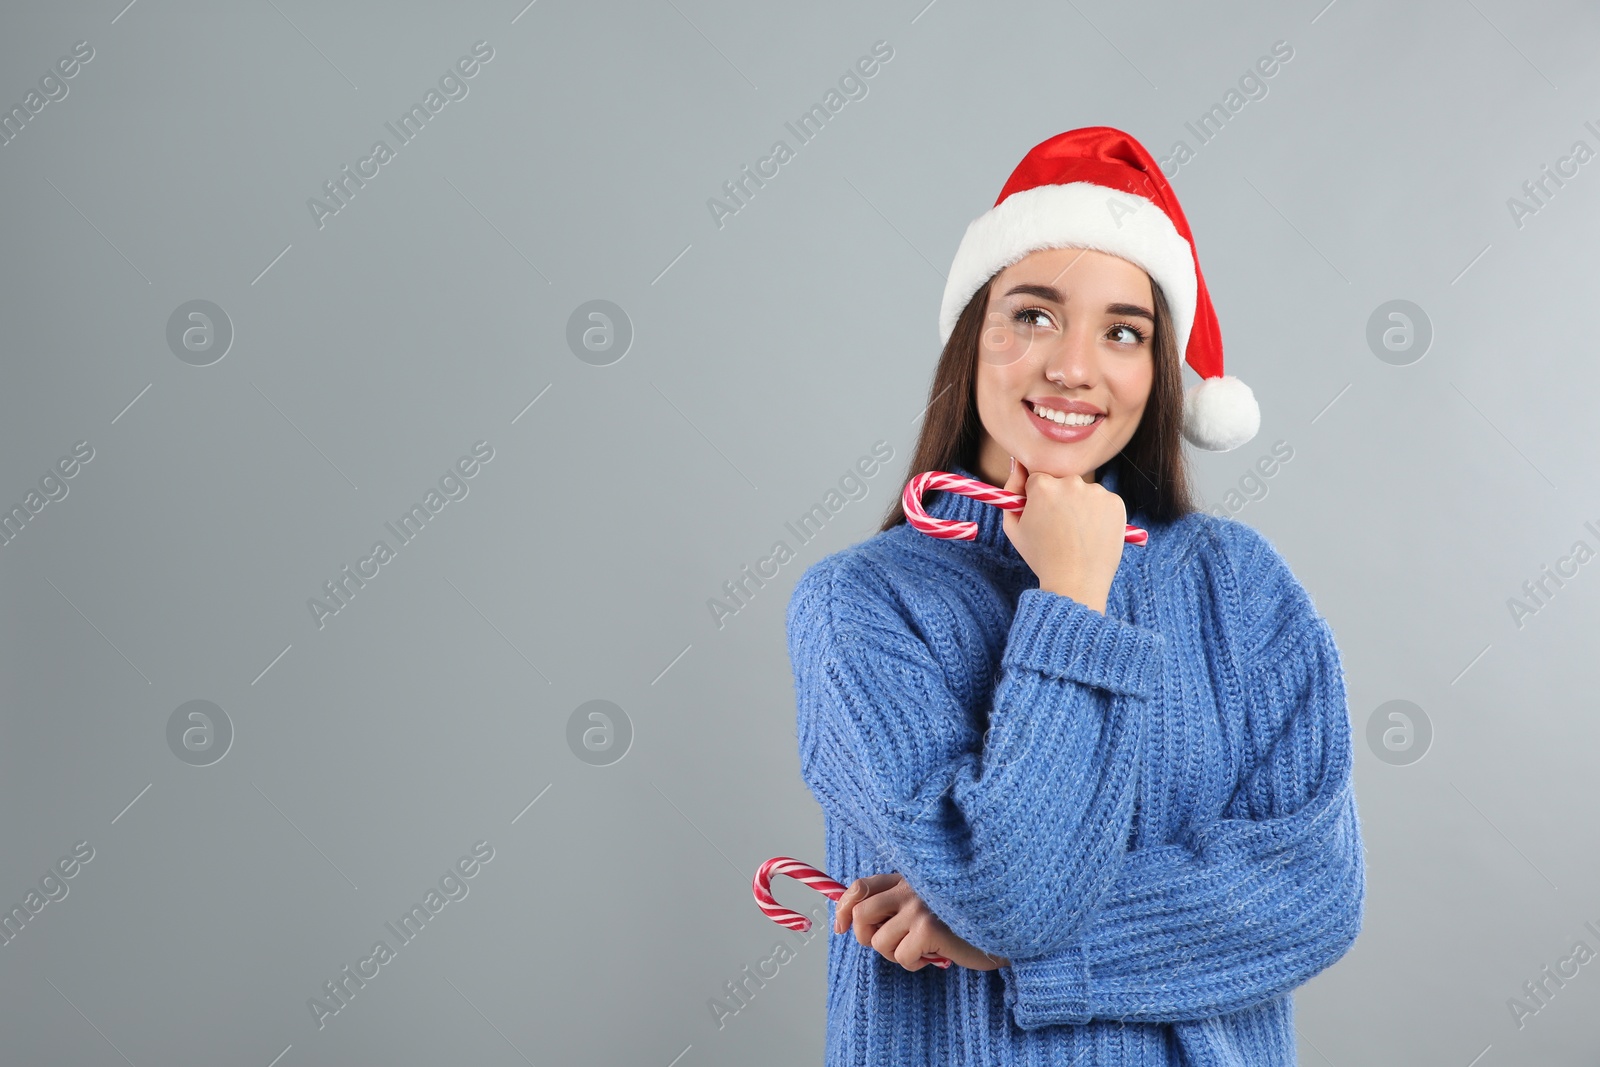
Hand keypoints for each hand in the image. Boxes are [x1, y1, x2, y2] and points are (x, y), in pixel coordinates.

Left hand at [832, 873, 1008, 971]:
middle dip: (867, 937)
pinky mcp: (929, 928)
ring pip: (878, 942)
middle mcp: (910, 887)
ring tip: (921, 949)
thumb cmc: (962, 920)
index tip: (841, 927)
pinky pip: (901, 957)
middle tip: (890, 944)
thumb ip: (898, 905)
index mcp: (906, 877)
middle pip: (861, 914)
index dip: (843, 908)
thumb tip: (854, 921)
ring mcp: (919, 906)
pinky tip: (936, 955)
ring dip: (896, 954)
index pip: (859, 886)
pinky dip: (915, 964)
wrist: (1001, 929)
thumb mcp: (926, 905)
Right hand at [1001, 457, 1126, 613]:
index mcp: (1043, 485)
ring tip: (1077, 535)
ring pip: (1084, 492)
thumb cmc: (1041, 556)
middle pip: (1062, 482)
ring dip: (1080, 506)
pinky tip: (1092, 534)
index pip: (1038, 479)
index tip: (1042, 517)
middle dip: (1060, 499)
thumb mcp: (1013, 527)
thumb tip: (1018, 463)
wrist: (1076, 582)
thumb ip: (1010, 491)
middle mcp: (1071, 482)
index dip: (1037, 499)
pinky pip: (1103, 502)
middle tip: (1060, 529)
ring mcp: (1096, 491)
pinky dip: (1099, 514)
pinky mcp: (1115, 502)